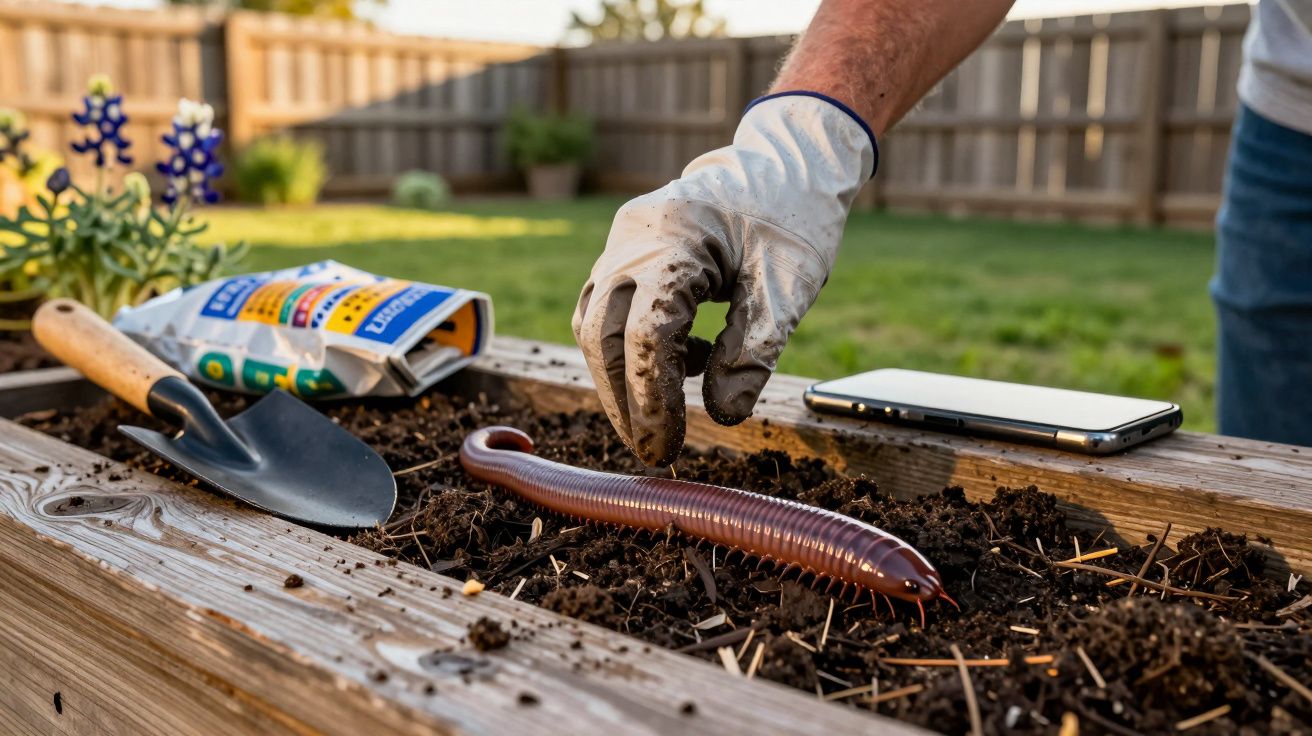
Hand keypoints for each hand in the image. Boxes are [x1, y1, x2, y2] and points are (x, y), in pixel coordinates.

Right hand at [572, 93, 876, 465]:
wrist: (787, 162)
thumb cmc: (794, 218)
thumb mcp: (790, 286)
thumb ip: (755, 350)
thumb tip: (724, 415)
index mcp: (676, 237)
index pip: (646, 334)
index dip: (651, 399)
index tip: (666, 446)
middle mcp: (633, 236)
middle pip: (601, 333)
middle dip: (623, 401)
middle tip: (652, 451)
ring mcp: (621, 240)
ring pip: (594, 323)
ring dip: (620, 380)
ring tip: (661, 420)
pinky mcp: (624, 251)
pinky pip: (606, 308)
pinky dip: (631, 348)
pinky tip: (682, 361)